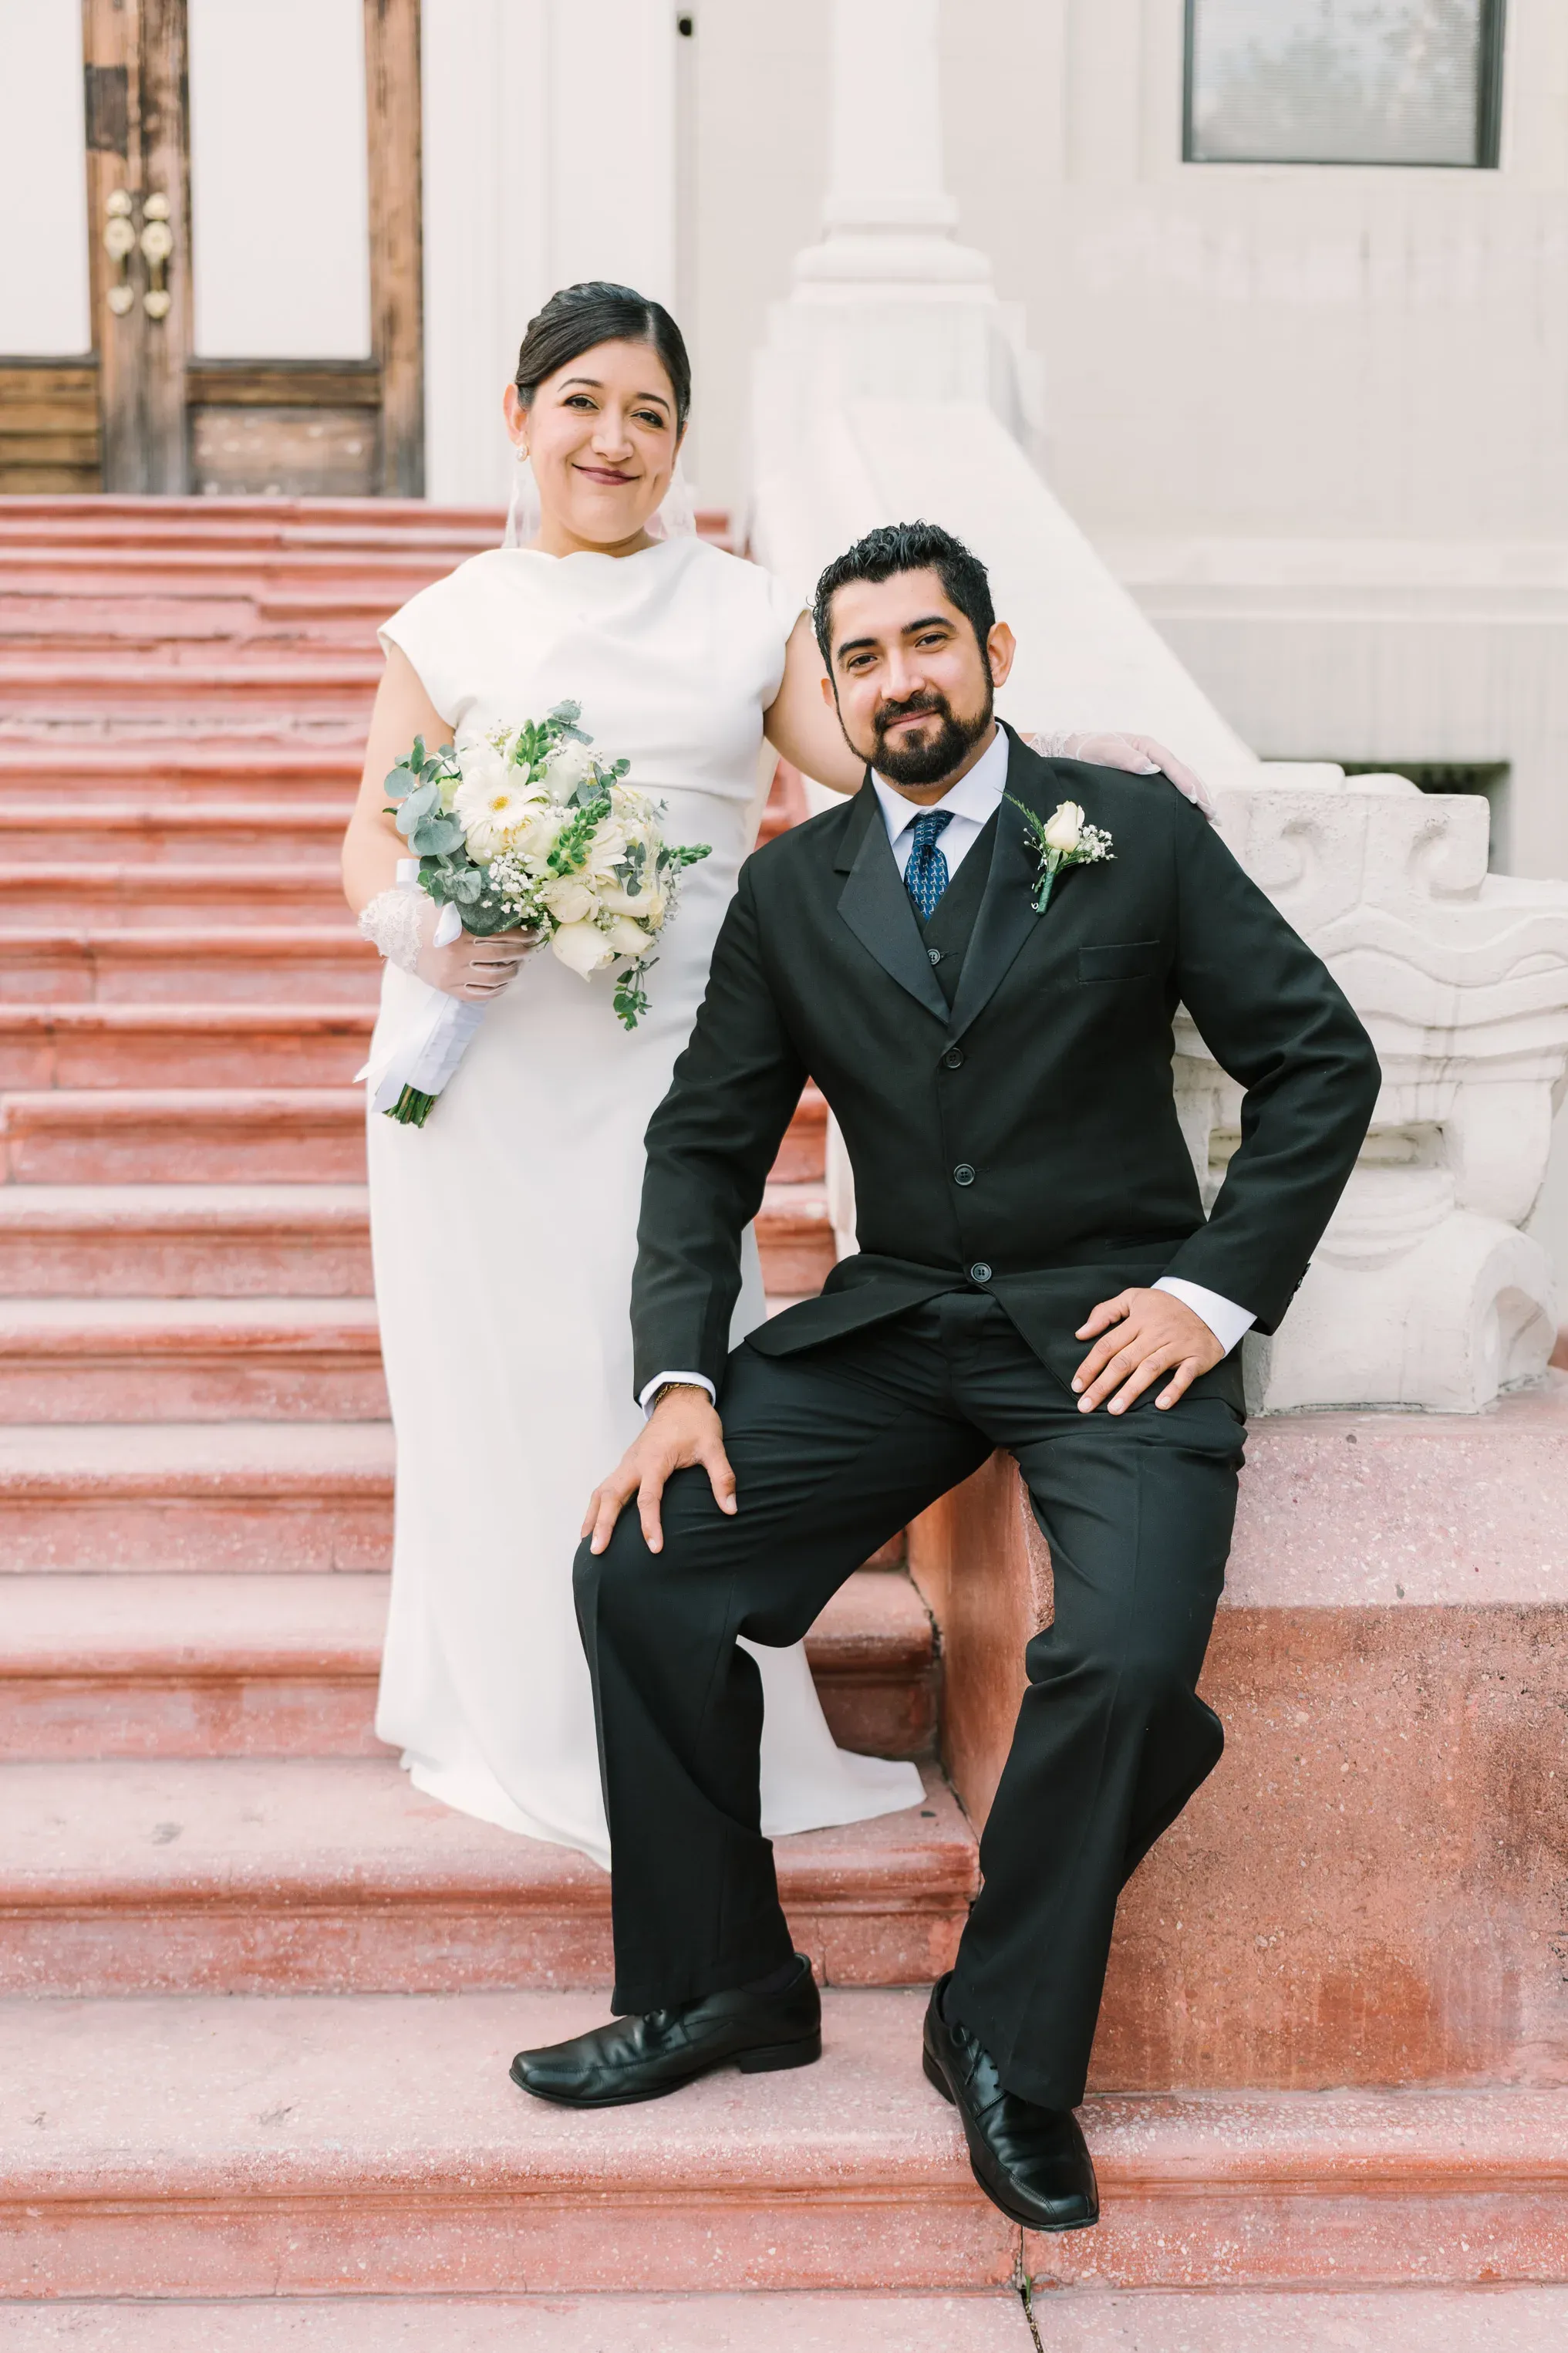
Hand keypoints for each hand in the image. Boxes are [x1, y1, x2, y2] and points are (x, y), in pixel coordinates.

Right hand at [415, 902, 536, 1001]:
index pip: (499, 935)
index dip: (520, 935)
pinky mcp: (449, 990)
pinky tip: (505, 982)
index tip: (532, 933)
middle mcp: (456, 957)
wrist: (400, 938)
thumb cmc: (429, 918)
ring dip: (512, 972)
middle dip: (521, 952)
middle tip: (530, 949)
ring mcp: (453, 976)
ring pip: (493, 979)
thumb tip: (506, 899)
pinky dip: (497, 990)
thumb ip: (472, 903)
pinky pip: (480, 995)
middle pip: (500, 957)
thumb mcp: (448, 905)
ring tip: (519, 965)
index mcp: (458, 934)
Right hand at [581, 1386, 736, 1555]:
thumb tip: (731, 1508)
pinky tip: (593, 1524)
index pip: (648, 1498)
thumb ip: (722, 1477)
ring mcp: (627, 1463)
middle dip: (603, 1524)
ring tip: (588, 1544)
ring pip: (602, 1492)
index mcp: (655, 1460)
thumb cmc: (696, 1422)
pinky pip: (604, 1487)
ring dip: (593, 1517)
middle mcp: (635, 1463)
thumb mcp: (714, 1446)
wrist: (681, 1399)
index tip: (654, 1547)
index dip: (651, 1524)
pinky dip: (596, 1506)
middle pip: (612, 1496)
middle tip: (597, 1551)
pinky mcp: (626, 1464)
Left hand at [1059, 732, 1215, 822]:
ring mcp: (1151, 766)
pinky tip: (1191, 814)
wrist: (1070, 750)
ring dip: (1197, 797)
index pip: (1172, 765)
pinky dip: (1183, 800)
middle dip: (1200, 792)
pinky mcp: (1146, 779)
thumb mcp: (1102, 751)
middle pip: (1183, 773)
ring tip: (1211, 818)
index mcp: (1146, 746)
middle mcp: (1153, 755)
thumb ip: (1125, 757)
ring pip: (1180, 781)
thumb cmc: (1085, 750)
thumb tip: (1150, 767)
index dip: (1185, 781)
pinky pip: (1170, 788)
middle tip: (1213, 815)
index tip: (1195, 799)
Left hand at [1072, 1287, 1222, 1414]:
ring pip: (1150, 1369)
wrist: (1209, 1302)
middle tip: (1086, 1405)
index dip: (1090, 1366)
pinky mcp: (1197, 1357)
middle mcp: (1155, 1334)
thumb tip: (1080, 1333)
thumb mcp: (1134, 1298)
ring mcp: (1176, 1346)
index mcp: (1137, 1321)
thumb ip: (1105, 1312)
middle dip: (1103, 1385)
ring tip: (1114, 1409)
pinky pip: (1185, 1375)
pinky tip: (1161, 1405)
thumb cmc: (1165, 1305)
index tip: (1077, 1386)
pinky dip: (1174, 1389)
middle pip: (1124, 1361)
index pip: (1107, 1346)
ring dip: (1131, 1390)